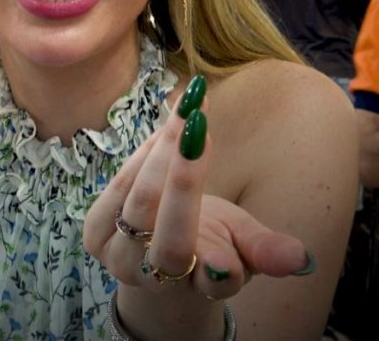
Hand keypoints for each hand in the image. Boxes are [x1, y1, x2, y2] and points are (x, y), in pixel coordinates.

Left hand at [83, 76, 313, 330]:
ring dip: (164, 149)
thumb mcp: (242, 243)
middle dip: (184, 182)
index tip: (226, 257)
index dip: (220, 270)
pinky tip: (168, 125)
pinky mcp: (94, 232)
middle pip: (168, 234)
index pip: (213, 281)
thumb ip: (264, 249)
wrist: (155, 254)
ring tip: (189, 109)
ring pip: (140, 199)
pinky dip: (146, 152)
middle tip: (201, 128)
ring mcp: (117, 256)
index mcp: (199, 286)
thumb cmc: (208, 242)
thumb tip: (301, 258)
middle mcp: (153, 278)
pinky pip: (120, 184)